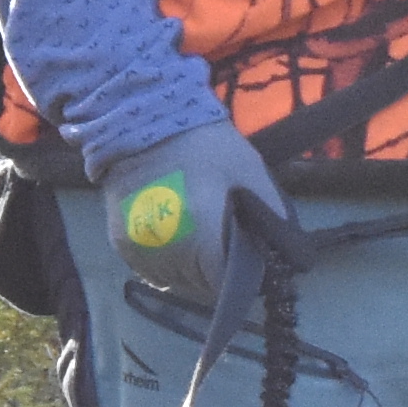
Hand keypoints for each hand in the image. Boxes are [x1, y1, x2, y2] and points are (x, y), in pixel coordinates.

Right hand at [110, 114, 283, 309]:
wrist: (144, 119)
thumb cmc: (204, 145)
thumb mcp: (249, 172)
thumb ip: (271, 213)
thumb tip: (290, 251)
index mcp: (199, 234)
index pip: (220, 285)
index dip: (238, 281)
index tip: (248, 268)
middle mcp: (165, 249)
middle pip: (197, 287)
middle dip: (215, 274)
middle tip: (225, 248)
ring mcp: (137, 248)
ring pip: (171, 282)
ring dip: (189, 273)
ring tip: (201, 246)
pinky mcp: (118, 242)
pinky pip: (148, 271)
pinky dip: (164, 265)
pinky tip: (177, 244)